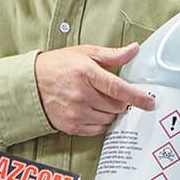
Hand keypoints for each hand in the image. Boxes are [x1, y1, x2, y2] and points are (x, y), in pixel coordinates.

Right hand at [34, 43, 154, 135]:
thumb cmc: (58, 66)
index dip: (137, 97)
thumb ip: (112, 55)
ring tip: (97, 100)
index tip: (150, 102)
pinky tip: (92, 111)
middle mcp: (81, 94)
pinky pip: (97, 129)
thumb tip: (134, 49)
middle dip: (120, 102)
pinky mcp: (71, 126)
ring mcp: (75, 112)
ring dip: (109, 112)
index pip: (119, 89)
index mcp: (86, 73)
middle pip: (117, 106)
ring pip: (108, 119)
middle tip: (112, 94)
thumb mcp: (84, 53)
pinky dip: (99, 122)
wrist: (30, 83)